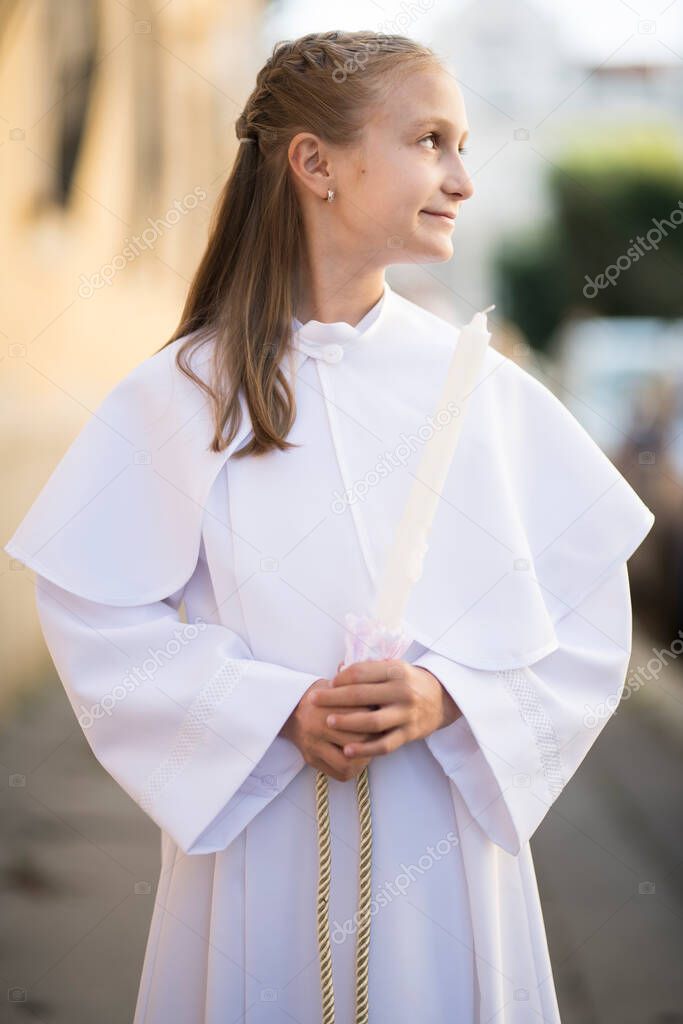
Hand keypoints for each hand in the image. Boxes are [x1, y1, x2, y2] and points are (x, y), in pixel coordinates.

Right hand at [280, 664, 378, 781]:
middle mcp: (317, 725)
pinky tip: (358, 758)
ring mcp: (313, 745)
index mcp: (325, 703)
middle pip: (357, 738)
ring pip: (348, 761)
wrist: (288, 708)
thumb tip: (383, 701)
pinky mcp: (311, 759)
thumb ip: (356, 691)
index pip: (361, 713)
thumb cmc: (320, 695)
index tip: (382, 714)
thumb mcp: (335, 686)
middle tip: (381, 734)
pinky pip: (338, 773)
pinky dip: (353, 768)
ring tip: (369, 749)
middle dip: (373, 737)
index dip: (376, 715)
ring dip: (363, 757)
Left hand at [310, 658, 461, 758]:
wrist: (442, 699)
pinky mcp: (409, 734)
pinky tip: (347, 750)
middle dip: (333, 698)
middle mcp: (402, 691)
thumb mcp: (394, 668)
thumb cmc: (409, 682)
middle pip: (361, 695)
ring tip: (328, 722)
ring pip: (372, 721)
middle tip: (313, 700)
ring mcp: (406, 714)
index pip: (361, 672)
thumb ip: (369, 669)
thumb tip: (338, 669)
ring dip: (347, 722)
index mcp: (396, 670)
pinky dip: (365, 749)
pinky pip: (384, 744)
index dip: (340, 678)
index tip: (326, 683)